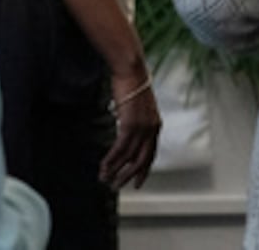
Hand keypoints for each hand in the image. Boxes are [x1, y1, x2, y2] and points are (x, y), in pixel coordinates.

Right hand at [100, 70, 160, 189]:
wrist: (132, 72)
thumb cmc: (133, 87)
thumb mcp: (139, 109)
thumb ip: (137, 123)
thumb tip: (127, 134)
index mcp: (156, 125)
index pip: (151, 154)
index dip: (144, 170)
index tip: (137, 183)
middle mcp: (152, 128)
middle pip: (141, 160)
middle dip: (128, 176)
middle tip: (116, 186)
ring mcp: (142, 127)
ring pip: (128, 157)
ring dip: (115, 170)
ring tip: (104, 179)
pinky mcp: (130, 124)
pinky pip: (120, 148)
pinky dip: (111, 160)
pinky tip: (103, 166)